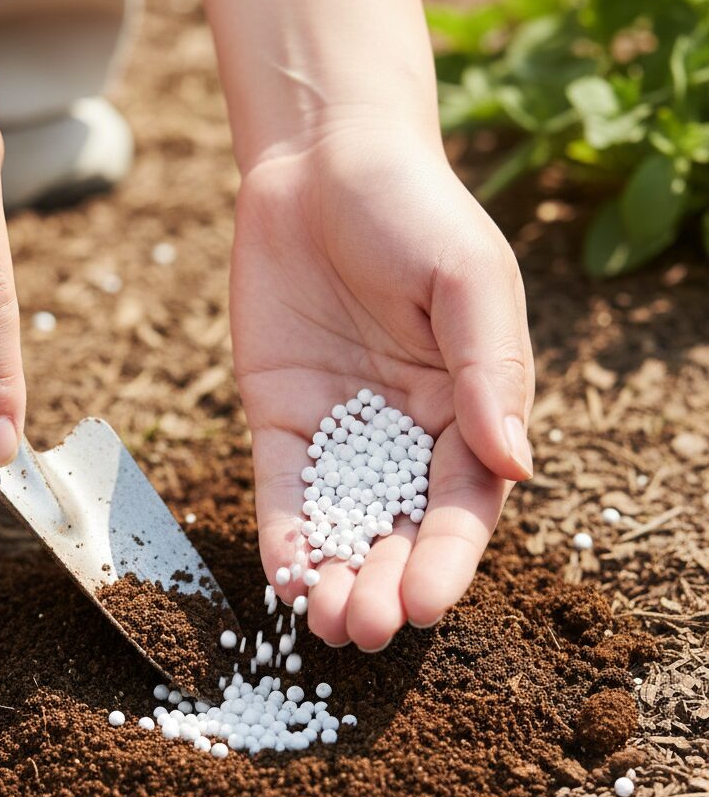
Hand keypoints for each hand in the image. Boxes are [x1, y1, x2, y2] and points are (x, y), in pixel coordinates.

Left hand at [232, 124, 534, 649]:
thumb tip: (516, 466)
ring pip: (341, 523)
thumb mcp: (468, 280)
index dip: (447, 559)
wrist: (321, 164)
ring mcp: (340, 432)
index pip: (463, 503)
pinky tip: (281, 577)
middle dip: (383, 584)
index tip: (426, 606)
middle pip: (400, 529)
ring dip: (333, 577)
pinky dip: (283, 534)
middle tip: (362, 631)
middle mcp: (407, 434)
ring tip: (322, 624)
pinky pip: (284, 489)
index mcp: (467, 409)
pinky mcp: (281, 420)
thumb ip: (489, 370)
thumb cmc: (413, 211)